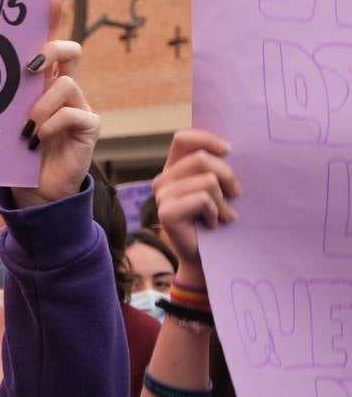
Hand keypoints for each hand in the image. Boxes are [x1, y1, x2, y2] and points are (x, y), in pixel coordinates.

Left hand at [12, 0, 99, 207]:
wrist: (34, 194)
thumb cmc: (13, 156)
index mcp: (41, 83)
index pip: (48, 43)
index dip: (52, 19)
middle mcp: (63, 89)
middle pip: (69, 50)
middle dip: (52, 48)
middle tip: (30, 66)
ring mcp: (78, 106)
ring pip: (68, 83)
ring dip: (42, 104)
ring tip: (26, 128)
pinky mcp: (90, 127)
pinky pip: (75, 113)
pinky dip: (52, 124)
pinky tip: (37, 140)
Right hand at [152, 129, 238, 280]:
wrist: (207, 257)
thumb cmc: (218, 220)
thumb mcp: (219, 188)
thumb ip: (216, 168)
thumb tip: (232, 150)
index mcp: (175, 169)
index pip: (183, 139)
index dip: (206, 139)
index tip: (229, 151)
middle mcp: (164, 179)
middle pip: (201, 158)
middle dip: (227, 176)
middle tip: (236, 195)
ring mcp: (162, 196)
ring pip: (206, 180)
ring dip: (223, 201)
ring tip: (224, 215)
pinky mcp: (166, 212)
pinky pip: (202, 199)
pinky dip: (215, 212)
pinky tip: (213, 223)